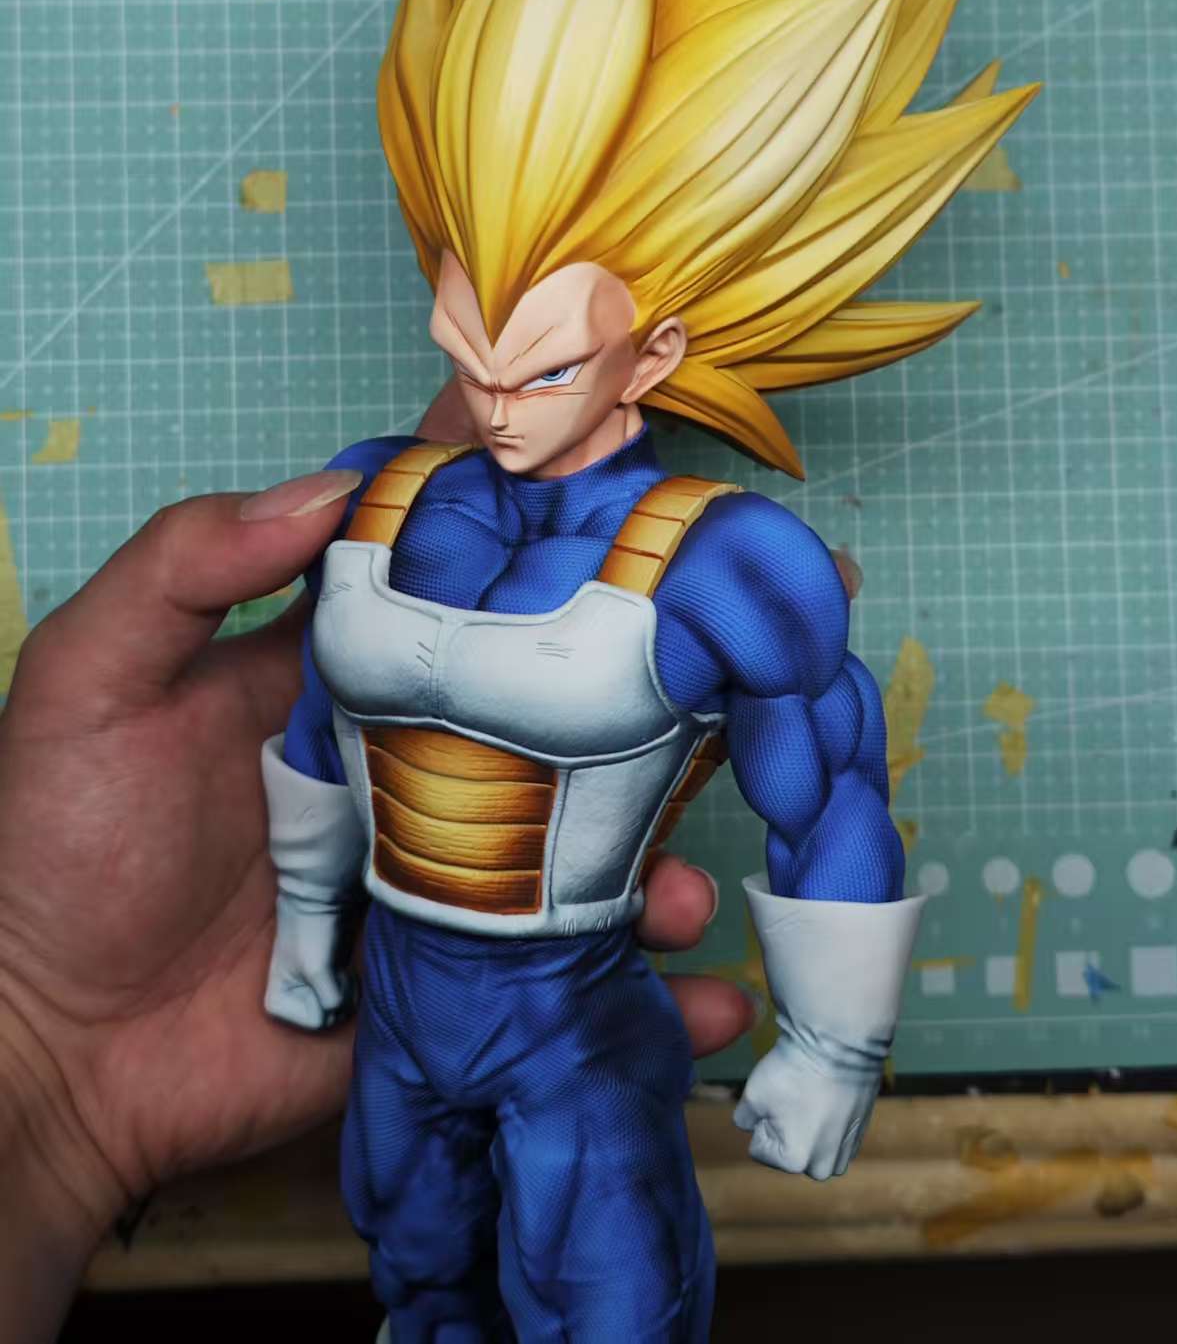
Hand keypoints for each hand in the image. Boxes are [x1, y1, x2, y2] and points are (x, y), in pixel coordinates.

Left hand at [0, 472, 750, 1340]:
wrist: (56, 1059)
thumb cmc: (60, 858)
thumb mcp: (89, 686)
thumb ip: (183, 569)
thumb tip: (326, 485)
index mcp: (342, 669)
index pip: (449, 568)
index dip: (530, 513)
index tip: (626, 461)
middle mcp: (416, 750)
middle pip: (555, 694)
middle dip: (660, 668)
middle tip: (762, 644)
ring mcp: (449, 862)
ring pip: (587, 833)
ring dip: (662, 844)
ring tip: (690, 880)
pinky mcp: (460, 970)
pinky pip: (568, 968)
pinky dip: (647, 992)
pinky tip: (700, 1002)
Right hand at [263, 889, 359, 1030]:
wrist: (321, 901)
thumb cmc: (311, 933)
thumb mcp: (316, 970)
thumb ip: (329, 1000)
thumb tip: (342, 1011)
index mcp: (278, 1005)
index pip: (317, 1022)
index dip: (328, 1001)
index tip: (323, 975)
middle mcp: (293, 1004)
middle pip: (330, 1019)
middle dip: (340, 996)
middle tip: (336, 972)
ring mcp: (311, 994)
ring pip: (340, 1011)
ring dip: (348, 991)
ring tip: (341, 969)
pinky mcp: (328, 982)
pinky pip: (346, 999)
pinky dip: (351, 987)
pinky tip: (347, 970)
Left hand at [733, 1037, 878, 1180]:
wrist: (840, 1045)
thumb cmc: (794, 1071)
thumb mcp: (753, 1095)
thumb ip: (745, 1120)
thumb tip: (752, 1125)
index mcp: (794, 1161)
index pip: (759, 1149)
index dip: (762, 1120)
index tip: (777, 1099)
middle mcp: (823, 1166)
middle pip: (788, 1151)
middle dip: (785, 1129)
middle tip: (795, 1097)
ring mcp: (845, 1152)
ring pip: (811, 1145)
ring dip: (808, 1127)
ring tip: (813, 1096)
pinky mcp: (859, 1136)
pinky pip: (832, 1136)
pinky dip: (828, 1120)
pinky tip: (829, 1097)